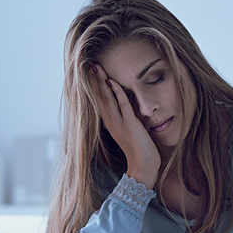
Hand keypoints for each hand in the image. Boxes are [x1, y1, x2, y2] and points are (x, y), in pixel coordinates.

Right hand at [91, 64, 160, 189]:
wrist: (143, 167)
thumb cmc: (140, 151)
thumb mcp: (129, 132)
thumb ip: (126, 119)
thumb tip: (126, 105)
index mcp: (110, 124)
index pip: (99, 101)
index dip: (94, 86)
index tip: (90, 72)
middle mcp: (111, 122)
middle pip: (99, 97)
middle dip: (94, 80)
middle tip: (89, 64)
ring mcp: (120, 124)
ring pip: (107, 99)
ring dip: (102, 83)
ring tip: (97, 68)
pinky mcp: (130, 125)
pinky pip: (122, 106)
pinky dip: (117, 93)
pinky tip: (113, 82)